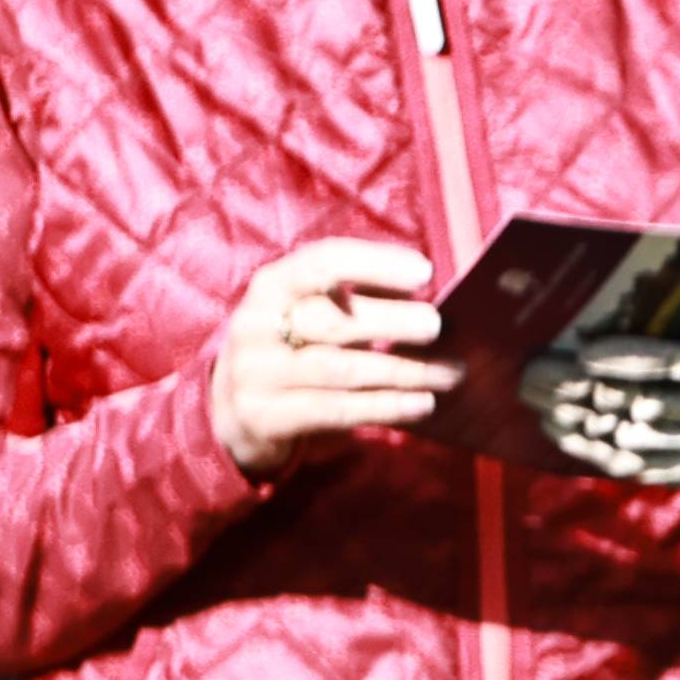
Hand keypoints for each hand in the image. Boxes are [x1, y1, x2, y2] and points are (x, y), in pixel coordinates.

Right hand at [211, 237, 451, 478]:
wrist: (231, 410)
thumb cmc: (294, 349)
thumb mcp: (310, 313)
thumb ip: (356, 300)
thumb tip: (428, 298)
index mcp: (272, 285)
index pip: (322, 262)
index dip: (374, 263)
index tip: (424, 273)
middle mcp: (256, 324)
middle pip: (332, 319)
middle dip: (392, 321)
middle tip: (439, 326)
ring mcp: (256, 373)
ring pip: (340, 369)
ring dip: (402, 372)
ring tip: (449, 373)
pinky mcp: (265, 416)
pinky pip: (334, 410)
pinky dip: (385, 407)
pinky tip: (422, 404)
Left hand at [534, 325, 679, 494]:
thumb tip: (614, 313)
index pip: (676, 362)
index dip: (628, 357)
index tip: (584, 353)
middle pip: (652, 404)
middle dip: (598, 392)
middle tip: (551, 378)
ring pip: (643, 441)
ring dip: (594, 425)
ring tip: (554, 406)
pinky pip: (647, 469)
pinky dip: (604, 452)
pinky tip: (570, 435)